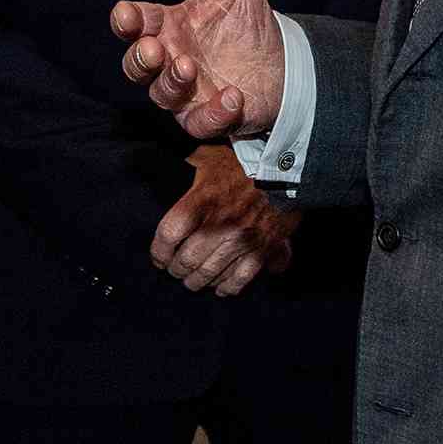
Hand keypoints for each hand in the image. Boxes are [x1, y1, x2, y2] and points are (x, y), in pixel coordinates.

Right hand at [115, 0, 285, 139]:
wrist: (282, 63)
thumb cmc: (247, 23)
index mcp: (169, 25)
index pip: (136, 22)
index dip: (126, 19)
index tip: (127, 14)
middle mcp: (170, 59)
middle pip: (136, 65)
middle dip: (139, 57)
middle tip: (154, 48)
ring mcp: (185, 91)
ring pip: (160, 94)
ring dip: (170, 82)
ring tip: (189, 67)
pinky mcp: (207, 115)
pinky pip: (198, 122)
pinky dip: (212, 113)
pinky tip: (232, 96)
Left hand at [150, 146, 297, 294]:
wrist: (285, 169)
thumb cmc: (241, 161)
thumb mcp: (205, 156)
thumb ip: (182, 166)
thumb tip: (157, 165)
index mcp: (201, 201)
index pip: (169, 235)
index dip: (158, 251)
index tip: (158, 257)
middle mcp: (219, 225)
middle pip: (186, 260)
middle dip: (176, 269)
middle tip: (175, 270)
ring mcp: (241, 241)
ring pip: (209, 274)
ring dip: (197, 281)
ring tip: (193, 280)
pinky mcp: (261, 251)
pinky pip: (239, 280)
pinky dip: (227, 287)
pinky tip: (220, 287)